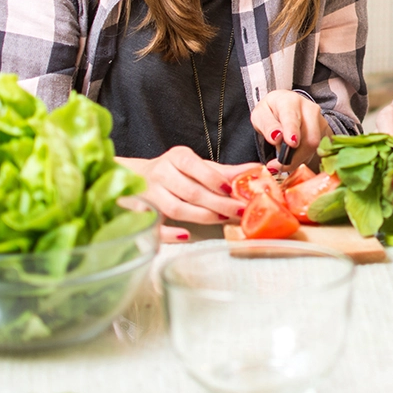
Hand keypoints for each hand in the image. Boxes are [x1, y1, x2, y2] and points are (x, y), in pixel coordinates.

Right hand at [119, 147, 253, 241]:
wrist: (136, 177)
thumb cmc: (175, 172)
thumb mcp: (197, 166)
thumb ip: (224, 171)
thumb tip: (256, 170)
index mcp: (176, 157)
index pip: (195, 166)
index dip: (214, 179)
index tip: (232, 190)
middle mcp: (161, 173)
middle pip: (190, 191)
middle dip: (217, 203)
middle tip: (237, 211)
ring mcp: (149, 194)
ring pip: (175, 208)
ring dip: (201, 216)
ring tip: (221, 220)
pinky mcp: (140, 213)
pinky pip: (155, 225)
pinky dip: (170, 233)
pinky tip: (186, 235)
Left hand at [252, 89, 328, 170]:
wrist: (285, 107)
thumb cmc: (271, 112)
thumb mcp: (260, 116)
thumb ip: (267, 126)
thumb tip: (276, 138)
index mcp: (290, 102)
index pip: (292, 117)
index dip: (292, 131)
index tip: (291, 143)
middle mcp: (309, 109)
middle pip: (309, 137)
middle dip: (295, 156)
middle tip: (276, 166)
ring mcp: (320, 120)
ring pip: (314, 147)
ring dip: (298, 159)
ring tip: (282, 161)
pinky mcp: (325, 132)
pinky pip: (317, 151)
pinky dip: (303, 158)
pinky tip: (294, 156)